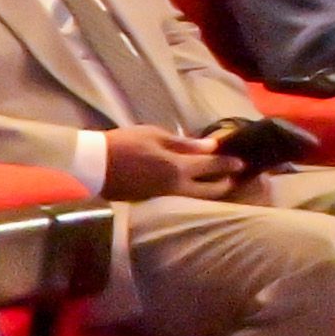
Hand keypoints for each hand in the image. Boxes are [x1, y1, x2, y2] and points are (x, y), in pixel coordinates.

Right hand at [90, 125, 244, 201]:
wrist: (93, 166)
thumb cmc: (123, 144)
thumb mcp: (153, 135)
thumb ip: (183, 143)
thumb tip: (210, 146)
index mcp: (177, 167)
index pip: (213, 165)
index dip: (230, 163)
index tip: (242, 161)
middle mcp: (176, 186)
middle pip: (211, 190)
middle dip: (226, 184)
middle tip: (235, 177)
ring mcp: (165, 196)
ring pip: (198, 197)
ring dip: (211, 190)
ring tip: (219, 183)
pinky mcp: (154, 200)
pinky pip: (182, 197)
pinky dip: (193, 192)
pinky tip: (193, 185)